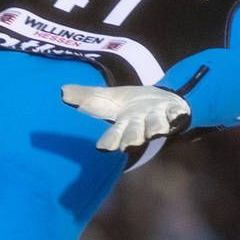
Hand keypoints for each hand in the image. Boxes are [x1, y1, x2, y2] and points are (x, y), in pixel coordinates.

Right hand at [60, 82, 191, 152]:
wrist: (162, 100)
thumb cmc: (131, 104)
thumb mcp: (107, 98)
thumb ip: (85, 97)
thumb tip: (62, 91)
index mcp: (122, 124)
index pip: (113, 135)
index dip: (110, 141)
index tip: (104, 148)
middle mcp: (140, 125)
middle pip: (135, 134)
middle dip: (132, 137)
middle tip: (130, 143)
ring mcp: (158, 118)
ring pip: (157, 126)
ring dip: (156, 127)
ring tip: (156, 130)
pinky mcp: (174, 111)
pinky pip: (176, 114)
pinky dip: (177, 114)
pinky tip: (178, 113)